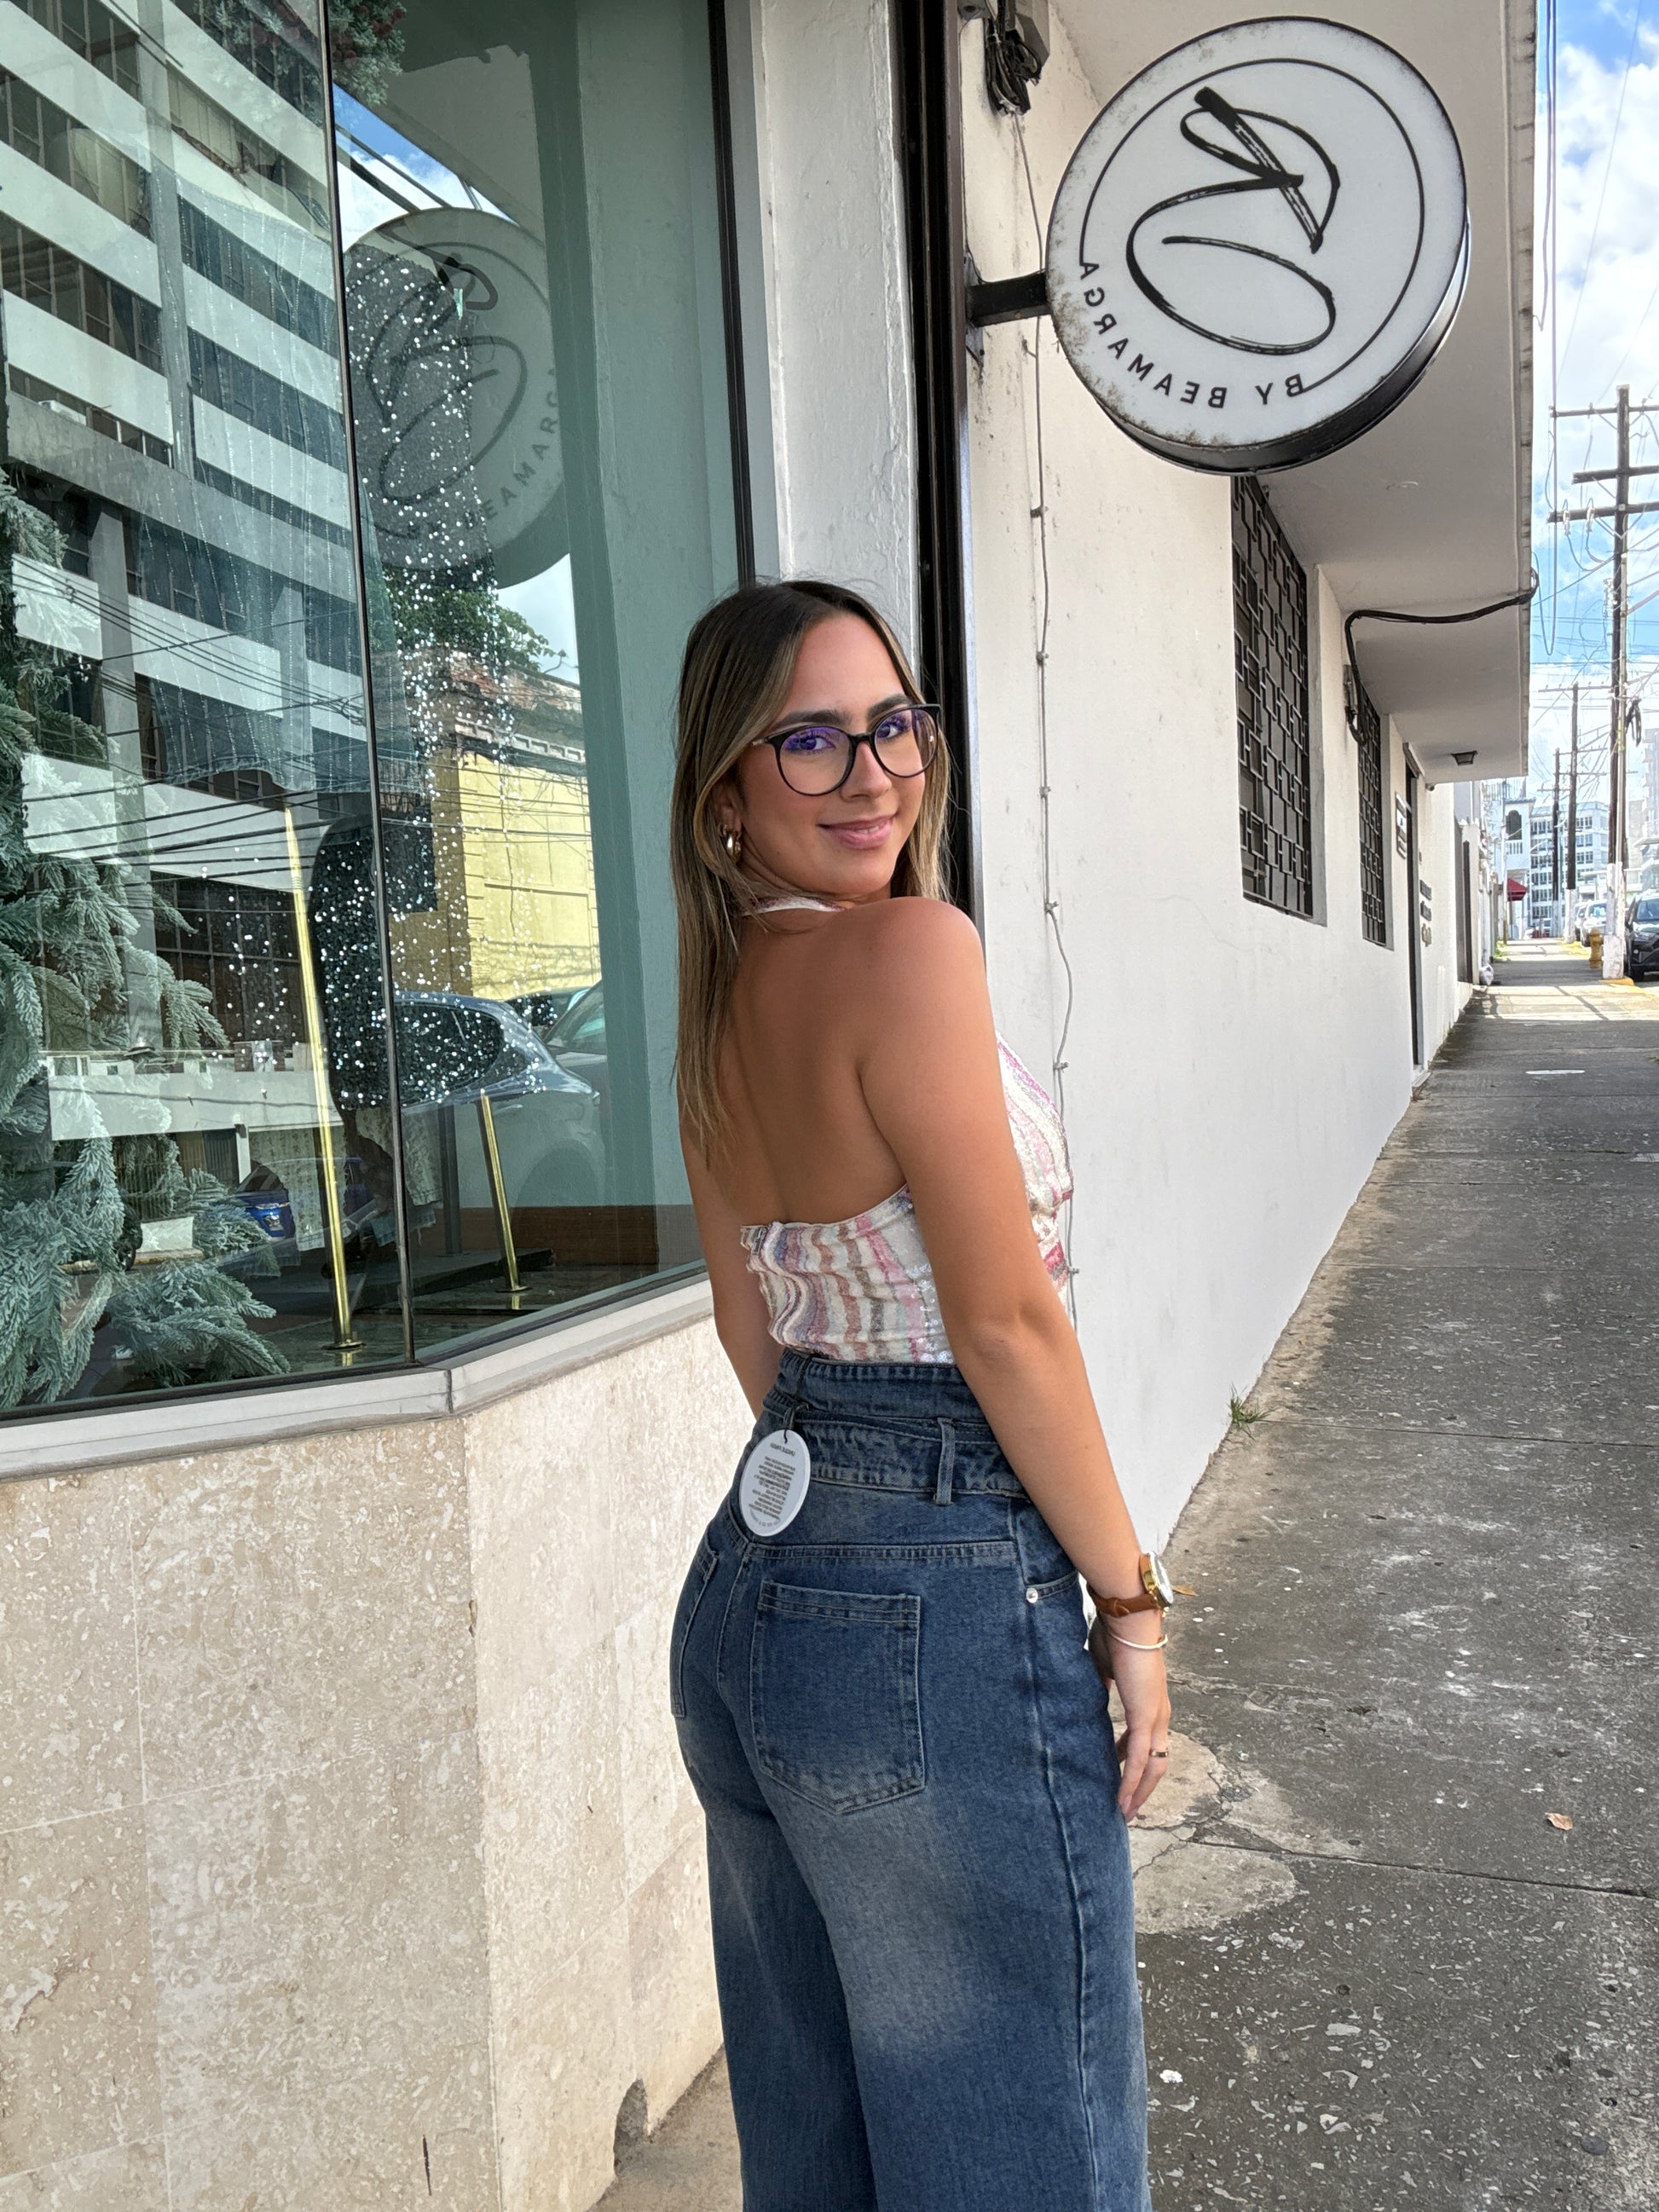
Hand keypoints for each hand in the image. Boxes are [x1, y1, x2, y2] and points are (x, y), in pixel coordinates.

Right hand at [1088, 1614, 1171, 1816]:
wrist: (1127, 1619)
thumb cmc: (1115, 1635)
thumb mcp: (1104, 1667)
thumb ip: (1102, 1684)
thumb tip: (1091, 1693)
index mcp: (1150, 1700)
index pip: (1146, 1740)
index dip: (1133, 1760)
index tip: (1117, 1772)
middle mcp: (1159, 1713)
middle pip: (1157, 1760)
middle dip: (1142, 1786)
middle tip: (1127, 1805)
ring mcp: (1156, 1716)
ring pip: (1153, 1766)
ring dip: (1140, 1792)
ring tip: (1125, 1812)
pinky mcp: (1145, 1717)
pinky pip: (1139, 1759)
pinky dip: (1132, 1782)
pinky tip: (1122, 1799)